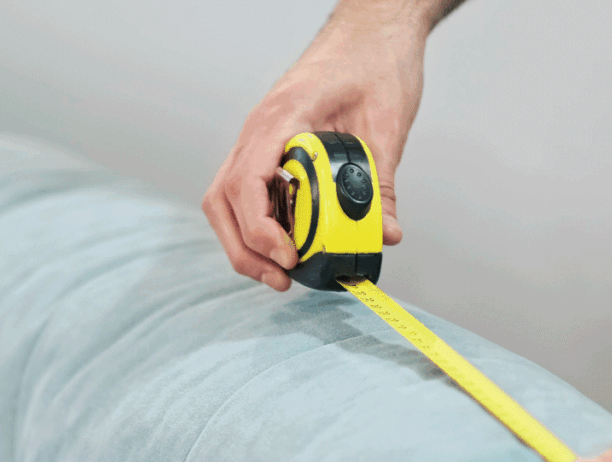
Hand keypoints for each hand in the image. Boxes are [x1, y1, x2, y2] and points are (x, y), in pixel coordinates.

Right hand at [202, 8, 427, 290]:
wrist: (374, 32)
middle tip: (283, 279)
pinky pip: (249, 192)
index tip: (290, 257)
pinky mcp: (271, 148)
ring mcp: (260, 138)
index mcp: (282, 117)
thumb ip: (381, 183)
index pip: (246, 181)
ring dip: (247, 242)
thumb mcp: (388, 125)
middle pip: (223, 199)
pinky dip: (261, 224)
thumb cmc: (377, 64)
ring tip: (283, 273)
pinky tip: (290, 244)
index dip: (261, 228)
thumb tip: (385, 235)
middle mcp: (260, 129)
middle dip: (246, 248)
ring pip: (227, 199)